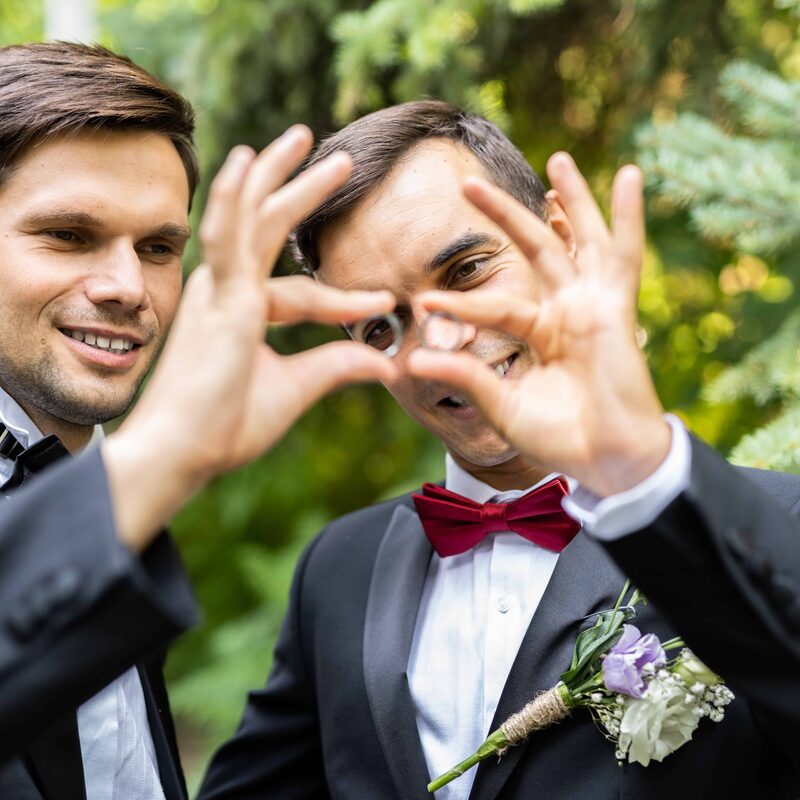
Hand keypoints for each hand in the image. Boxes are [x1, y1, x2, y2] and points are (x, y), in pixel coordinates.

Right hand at [103, 127, 396, 548]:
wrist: (183, 453)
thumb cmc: (226, 427)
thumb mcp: (295, 390)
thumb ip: (337, 368)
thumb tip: (386, 362)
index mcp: (242, 312)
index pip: (304, 294)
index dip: (345, 301)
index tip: (385, 303)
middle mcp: (227, 291)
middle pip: (268, 228)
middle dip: (299, 189)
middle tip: (337, 159)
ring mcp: (219, 290)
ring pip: (252, 219)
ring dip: (278, 176)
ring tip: (307, 138)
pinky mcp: (218, 298)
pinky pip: (226, 238)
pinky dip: (235, 198)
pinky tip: (247, 159)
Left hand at [407, 153, 669, 495]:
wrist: (605, 461)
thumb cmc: (559, 439)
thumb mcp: (501, 405)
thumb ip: (466, 375)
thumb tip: (416, 357)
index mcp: (541, 333)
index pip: (492, 305)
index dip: (458, 302)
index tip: (422, 300)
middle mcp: (567, 311)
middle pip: (536, 250)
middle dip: (504, 216)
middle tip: (468, 184)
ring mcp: (592, 305)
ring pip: (578, 241)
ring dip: (570, 199)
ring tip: (555, 158)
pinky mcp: (615, 307)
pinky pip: (623, 254)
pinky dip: (626, 215)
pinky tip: (627, 175)